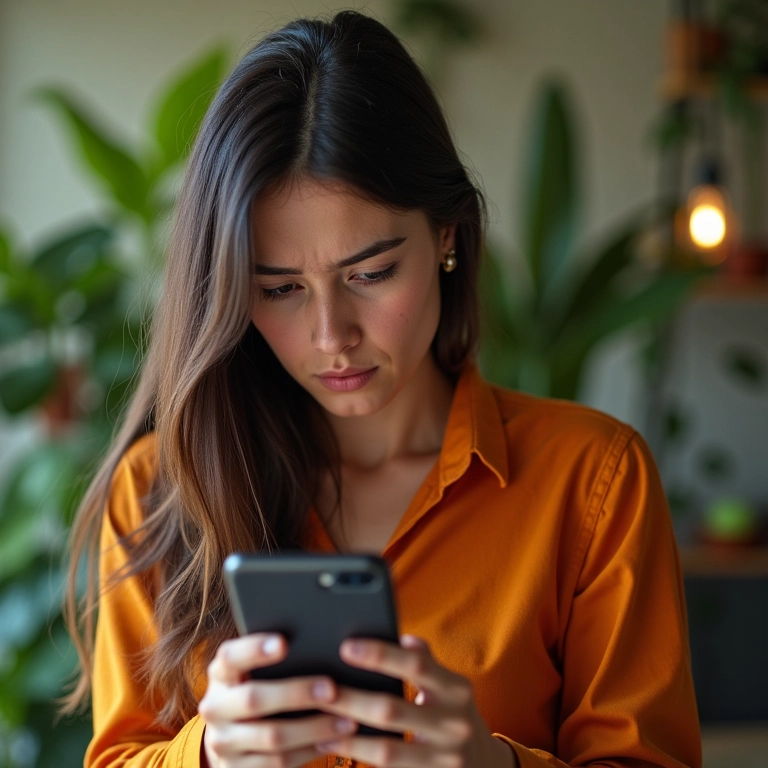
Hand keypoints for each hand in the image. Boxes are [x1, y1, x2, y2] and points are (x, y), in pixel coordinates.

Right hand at [198, 633, 357, 767]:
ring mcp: (223, 743)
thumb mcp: (254, 673)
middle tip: (332, 688)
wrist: (231, 740)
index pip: (230, 657)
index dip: (254, 649)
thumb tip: (321, 639)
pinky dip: (310, 750)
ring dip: (314, 728)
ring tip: (347, 720)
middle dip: (296, 693)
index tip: (284, 642)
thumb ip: (276, 659)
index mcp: (220, 675)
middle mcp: (215, 708)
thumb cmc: (258, 689)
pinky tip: (334, 740)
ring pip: (272, 737)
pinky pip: (279, 762)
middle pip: (254, 699)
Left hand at [314, 634, 516, 767]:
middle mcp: (454, 724)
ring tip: (317, 724)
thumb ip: (425, 663)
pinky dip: (357, 758)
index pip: (416, 665)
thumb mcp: (448, 686)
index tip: (346, 646)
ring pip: (386, 750)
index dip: (380, 655)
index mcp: (456, 689)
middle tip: (318, 688)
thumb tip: (400, 636)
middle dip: (350, 698)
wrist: (485, 767)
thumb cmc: (452, 714)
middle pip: (392, 710)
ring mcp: (444, 759)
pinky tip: (333, 746)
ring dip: (346, 737)